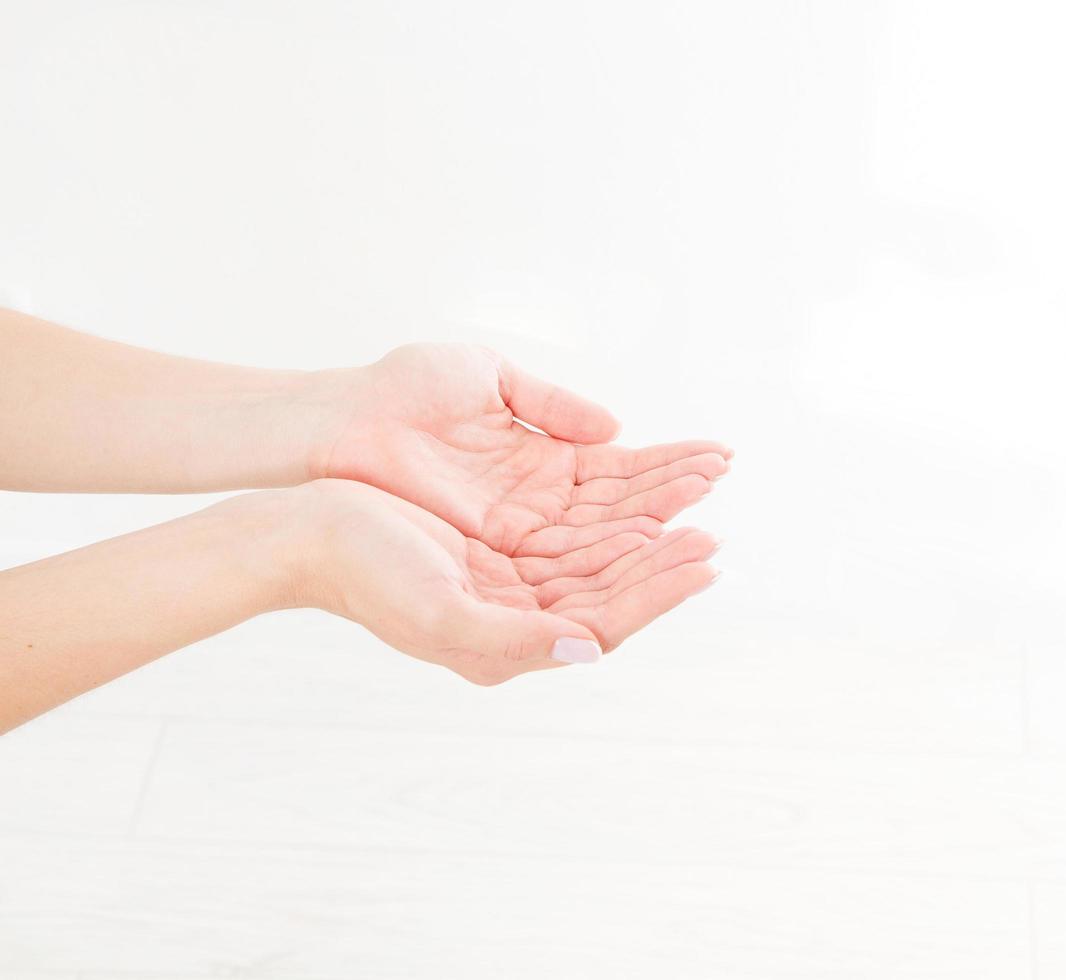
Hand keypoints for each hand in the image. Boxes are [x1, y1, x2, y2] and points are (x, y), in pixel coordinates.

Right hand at [292, 479, 720, 684]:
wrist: (310, 536)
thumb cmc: (365, 572)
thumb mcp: (438, 610)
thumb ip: (513, 638)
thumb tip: (588, 648)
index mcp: (505, 647)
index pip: (603, 623)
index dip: (656, 594)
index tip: (704, 564)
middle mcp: (515, 623)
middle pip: (608, 596)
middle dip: (662, 566)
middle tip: (713, 536)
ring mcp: (507, 590)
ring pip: (594, 568)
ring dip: (642, 544)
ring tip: (691, 516)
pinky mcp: (498, 557)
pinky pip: (568, 543)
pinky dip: (606, 526)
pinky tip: (635, 507)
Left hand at [315, 344, 730, 553]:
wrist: (339, 426)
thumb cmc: (400, 392)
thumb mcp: (487, 376)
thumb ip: (552, 403)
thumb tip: (616, 428)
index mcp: (542, 457)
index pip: (620, 468)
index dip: (667, 464)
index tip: (717, 456)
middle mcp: (539, 501)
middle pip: (622, 505)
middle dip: (674, 494)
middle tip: (724, 481)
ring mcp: (520, 528)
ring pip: (603, 534)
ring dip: (656, 525)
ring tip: (705, 517)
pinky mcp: (497, 549)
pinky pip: (567, 555)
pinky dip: (613, 549)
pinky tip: (656, 539)